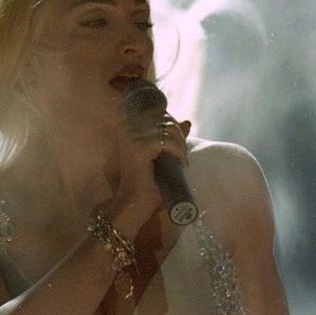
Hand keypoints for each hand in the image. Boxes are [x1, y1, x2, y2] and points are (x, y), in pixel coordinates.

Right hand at [108, 109, 191, 231]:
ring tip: (181, 160)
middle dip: (178, 135)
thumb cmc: (148, 180)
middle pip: (164, 118)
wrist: (136, 202)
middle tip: (181, 155)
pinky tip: (180, 163)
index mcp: (129, 125)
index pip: (158, 112)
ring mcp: (132, 136)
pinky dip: (178, 151)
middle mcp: (127, 127)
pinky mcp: (139, 147)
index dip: (172, 125)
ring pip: (167, 128)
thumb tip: (187, 122)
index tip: (178, 144)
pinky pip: (167, 141)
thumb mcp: (162, 153)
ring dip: (180, 144)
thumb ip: (171, 136)